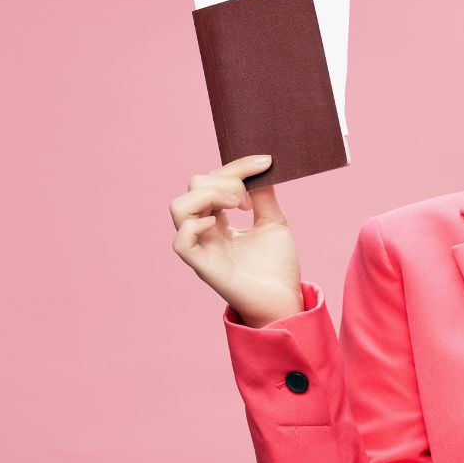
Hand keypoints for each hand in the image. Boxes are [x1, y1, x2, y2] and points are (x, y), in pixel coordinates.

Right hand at [170, 155, 303, 327]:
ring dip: (209, 195)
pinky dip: (196, 224)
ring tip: (238, 205)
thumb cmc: (277, 266)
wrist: (285, 300)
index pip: (213, 180)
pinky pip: (181, 241)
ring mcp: (201, 247)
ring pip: (179, 207)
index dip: (236, 166)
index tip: (265, 162)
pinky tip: (221, 224)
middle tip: (250, 197)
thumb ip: (263, 195)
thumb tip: (260, 166)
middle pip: (193, 186)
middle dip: (224, 180)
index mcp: (219, 220)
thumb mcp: (273, 222)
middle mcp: (205, 231)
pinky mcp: (202, 266)